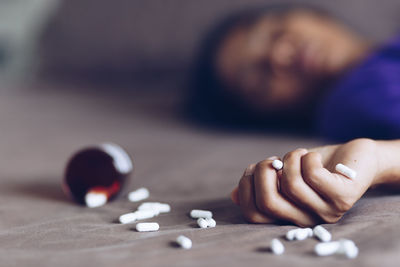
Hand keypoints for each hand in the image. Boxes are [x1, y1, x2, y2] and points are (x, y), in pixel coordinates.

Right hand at [231, 138, 378, 225]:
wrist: (357, 159)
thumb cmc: (316, 166)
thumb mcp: (284, 174)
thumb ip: (264, 185)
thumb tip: (234, 196)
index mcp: (289, 217)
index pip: (254, 215)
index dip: (245, 188)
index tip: (252, 169)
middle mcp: (306, 220)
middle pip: (268, 202)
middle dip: (262, 173)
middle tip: (272, 160)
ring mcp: (326, 211)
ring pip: (291, 185)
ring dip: (288, 160)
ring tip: (297, 154)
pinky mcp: (343, 196)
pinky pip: (312, 175)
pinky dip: (305, 158)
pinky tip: (310, 156)